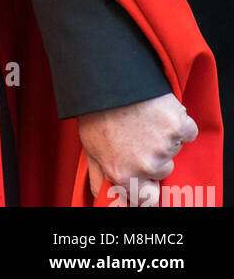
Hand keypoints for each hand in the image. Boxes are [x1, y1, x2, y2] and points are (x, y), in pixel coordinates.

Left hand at [78, 92, 196, 205]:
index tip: (146, 178)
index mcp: (124, 175)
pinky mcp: (178, 126)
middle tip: (136, 134)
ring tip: (142, 118)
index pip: (148, 201)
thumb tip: (105, 198)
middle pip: (162, 170)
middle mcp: (147, 165)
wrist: (106, 77)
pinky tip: (159, 112)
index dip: (147, 188)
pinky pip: (187, 131)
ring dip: (163, 136)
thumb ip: (100, 178)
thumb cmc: (96, 111)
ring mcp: (164, 146)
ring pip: (173, 149)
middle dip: (153, 156)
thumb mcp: (90, 148)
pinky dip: (178, 123)